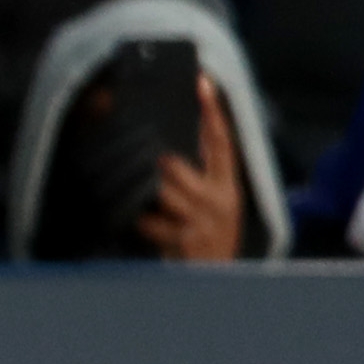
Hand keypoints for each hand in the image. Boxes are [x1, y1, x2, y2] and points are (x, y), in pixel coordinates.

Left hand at [137, 74, 246, 262]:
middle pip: (173, 164)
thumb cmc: (205, 236)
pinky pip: (148, 219)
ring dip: (143, 192)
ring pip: (160, 190)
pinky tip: (138, 223)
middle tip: (141, 158)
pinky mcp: (184, 240)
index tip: (200, 81)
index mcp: (227, 187)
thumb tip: (165, 148)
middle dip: (154, 162)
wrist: (215, 282)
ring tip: (136, 194)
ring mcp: (202, 221)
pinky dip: (139, 220)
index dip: (211, 111)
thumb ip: (198, 177)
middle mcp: (219, 201)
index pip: (220, 142)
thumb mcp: (211, 205)